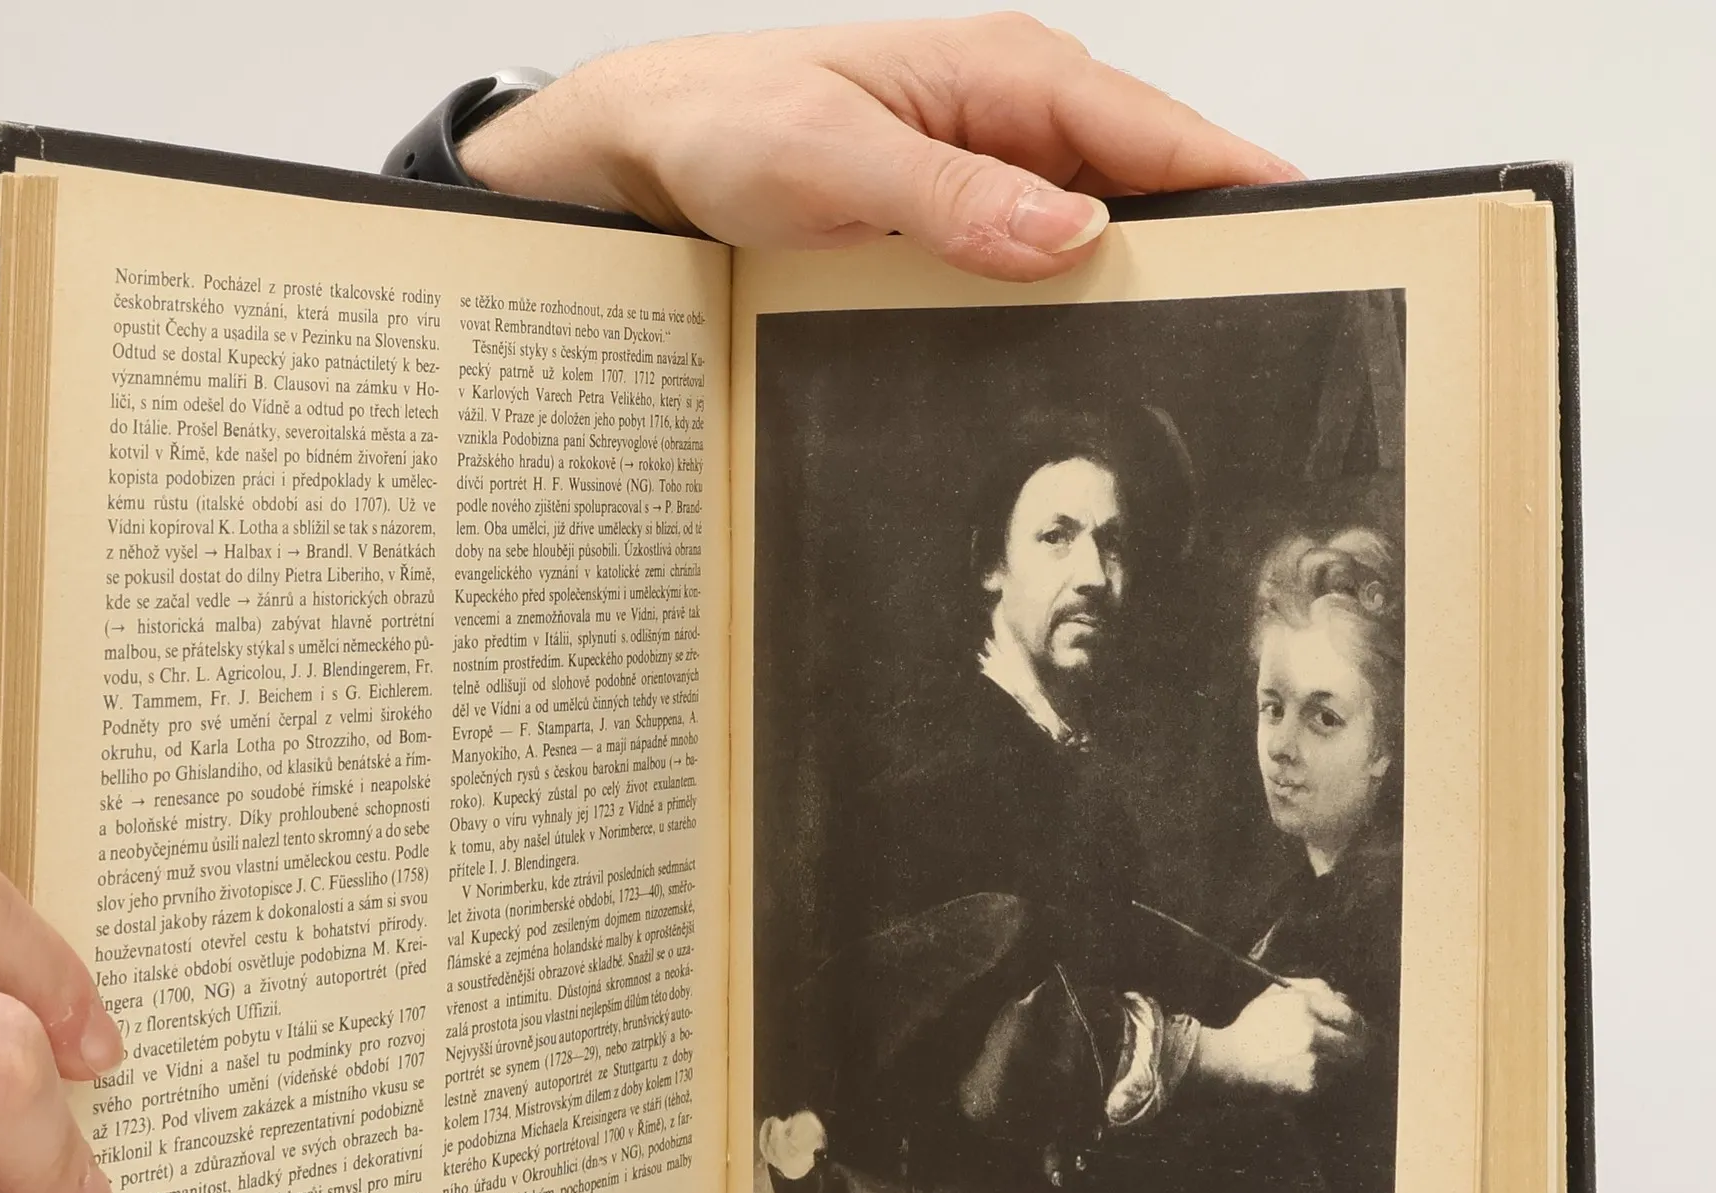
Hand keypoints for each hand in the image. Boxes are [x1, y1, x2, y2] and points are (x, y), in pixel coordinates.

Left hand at [459, 15, 1298, 281]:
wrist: (654, 146)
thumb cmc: (728, 123)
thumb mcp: (835, 165)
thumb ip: (954, 199)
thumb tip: (1070, 234)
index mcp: (1003, 72)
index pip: (1151, 127)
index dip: (1234, 179)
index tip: (1307, 231)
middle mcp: (1010, 112)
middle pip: (1144, 181)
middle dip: (1200, 242)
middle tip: (1254, 323)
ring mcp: (990, 166)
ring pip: (1096, 226)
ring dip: (1131, 281)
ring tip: (1187, 351)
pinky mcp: (961, 213)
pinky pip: (1040, 255)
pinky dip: (1067, 296)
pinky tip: (1079, 344)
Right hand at [1194, 977, 1367, 1097]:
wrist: (1227, 1063)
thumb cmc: (1250, 1028)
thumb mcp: (1276, 995)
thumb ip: (1312, 989)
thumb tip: (1341, 997)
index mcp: (1304, 1006)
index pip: (1349, 1015)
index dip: (1353, 1023)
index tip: (1351, 1028)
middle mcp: (1311, 1032)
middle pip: (1357, 1041)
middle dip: (1354, 1043)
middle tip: (1347, 1047)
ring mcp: (1312, 1061)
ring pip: (1345, 1062)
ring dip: (1336, 1061)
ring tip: (1314, 1060)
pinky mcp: (1309, 1084)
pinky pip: (1329, 1080)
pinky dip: (1321, 1077)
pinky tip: (1301, 1074)